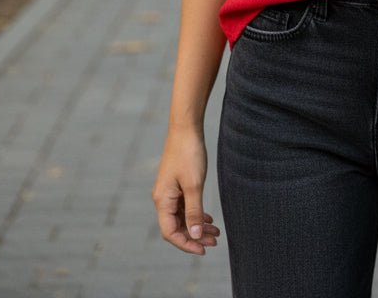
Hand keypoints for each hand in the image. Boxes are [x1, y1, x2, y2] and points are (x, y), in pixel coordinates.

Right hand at [152, 126, 220, 255]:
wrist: (186, 128)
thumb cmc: (189, 154)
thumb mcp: (194, 185)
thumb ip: (194, 212)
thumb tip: (194, 236)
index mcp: (162, 200)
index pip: (170, 232)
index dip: (186, 244)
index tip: (203, 249)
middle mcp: (163, 198)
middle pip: (177, 227)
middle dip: (195, 236)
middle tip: (215, 241)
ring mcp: (169, 191)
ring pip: (182, 217)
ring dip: (197, 226)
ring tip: (215, 232)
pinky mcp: (176, 184)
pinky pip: (184, 206)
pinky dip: (196, 214)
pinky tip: (209, 219)